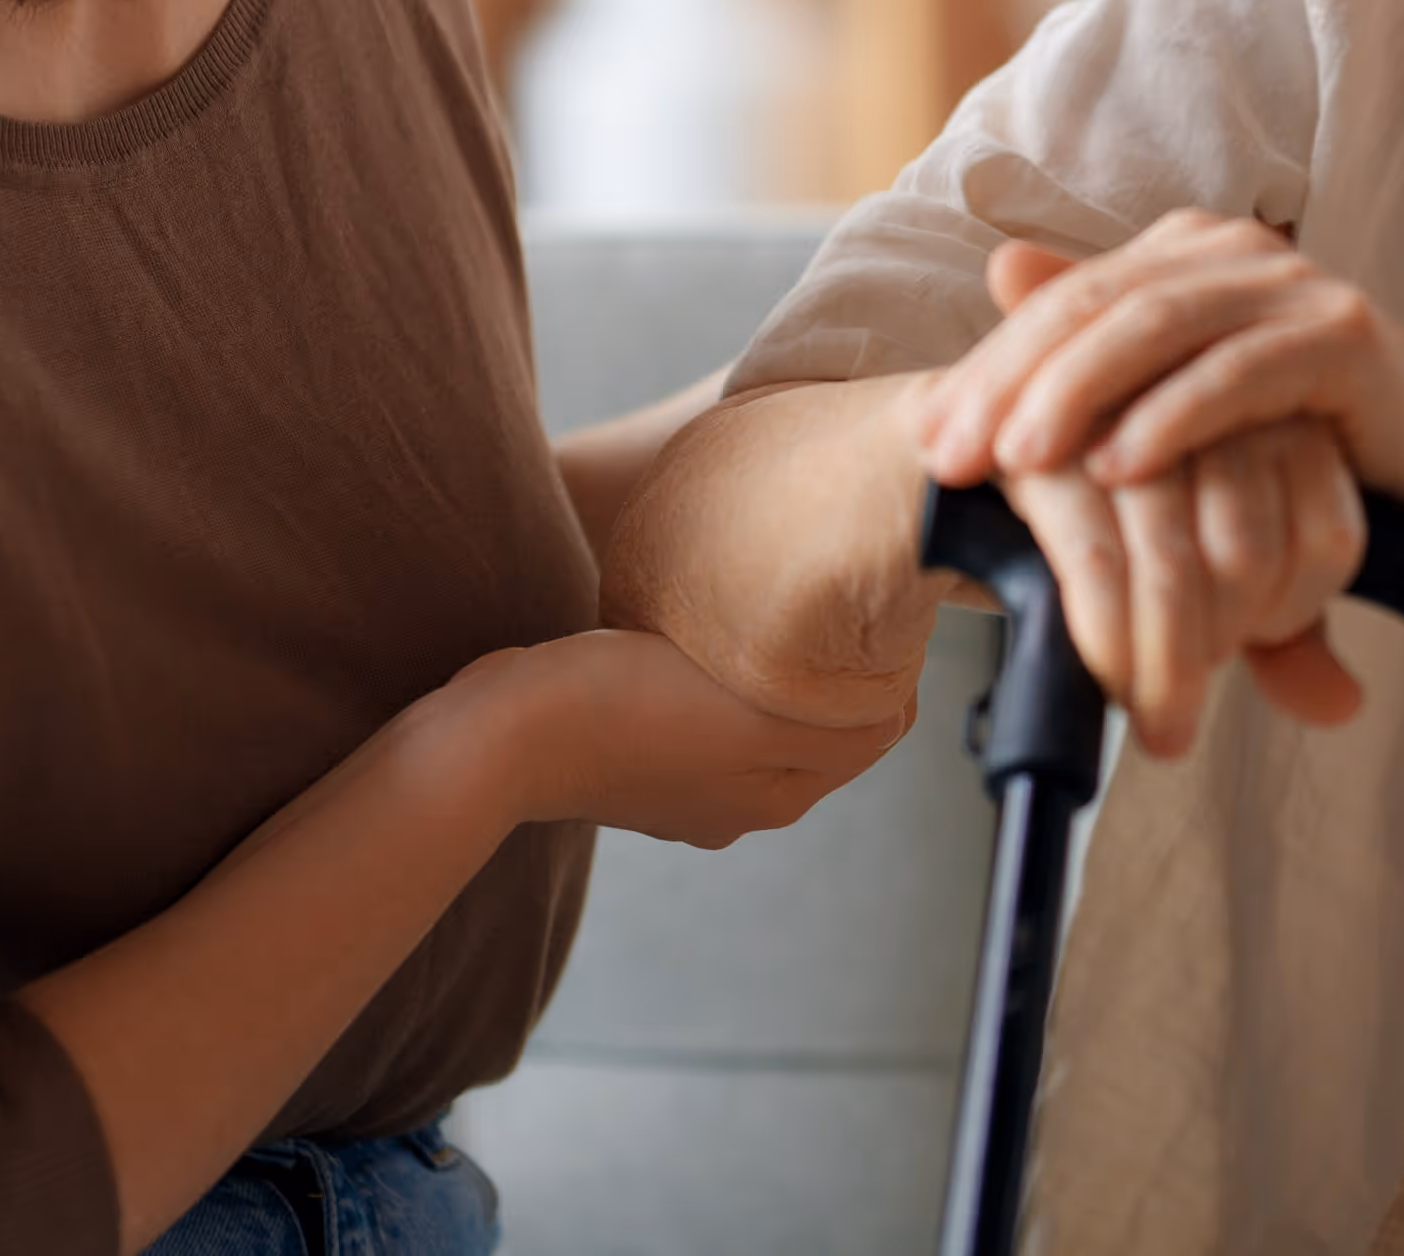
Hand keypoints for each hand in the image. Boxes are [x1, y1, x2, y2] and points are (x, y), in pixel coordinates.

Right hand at [464, 630, 910, 849]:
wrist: (504, 730)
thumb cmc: (624, 709)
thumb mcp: (754, 718)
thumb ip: (839, 726)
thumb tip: (899, 714)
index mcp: (778, 798)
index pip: (873, 730)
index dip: (882, 669)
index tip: (864, 610)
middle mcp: (738, 806)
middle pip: (819, 726)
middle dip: (829, 672)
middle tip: (817, 597)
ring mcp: (683, 789)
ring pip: (760, 717)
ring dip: (767, 671)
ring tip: (755, 611)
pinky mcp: (635, 761)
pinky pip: (701, 715)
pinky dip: (712, 680)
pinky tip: (689, 644)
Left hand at [912, 211, 1403, 582]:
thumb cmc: (1297, 460)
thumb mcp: (1183, 412)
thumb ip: (1104, 346)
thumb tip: (1000, 268)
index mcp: (1189, 253)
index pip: (1064, 300)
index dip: (989, 367)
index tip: (927, 447)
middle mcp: (1238, 251)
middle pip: (1098, 306)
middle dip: (1012, 383)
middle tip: (951, 457)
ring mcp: (1298, 285)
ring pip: (1157, 330)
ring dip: (1076, 396)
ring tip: (1016, 462)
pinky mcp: (1348, 336)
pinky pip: (1241, 376)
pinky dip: (1172, 420)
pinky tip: (1117, 469)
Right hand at [995, 431, 1367, 758]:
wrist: (942, 482)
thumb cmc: (1090, 532)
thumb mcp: (1199, 580)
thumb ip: (1279, 634)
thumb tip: (1344, 703)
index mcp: (1261, 411)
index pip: (1326, 533)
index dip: (1293, 616)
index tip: (1244, 652)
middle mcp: (1194, 399)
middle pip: (1251, 550)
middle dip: (1215, 647)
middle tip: (1177, 706)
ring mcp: (1109, 419)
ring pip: (1177, 561)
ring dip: (1163, 661)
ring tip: (1151, 720)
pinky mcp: (1036, 448)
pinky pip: (1098, 561)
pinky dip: (1109, 637)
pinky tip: (1105, 678)